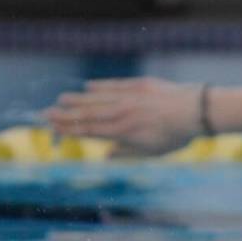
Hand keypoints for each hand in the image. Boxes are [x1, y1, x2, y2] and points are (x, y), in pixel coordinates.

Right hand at [44, 77, 201, 154]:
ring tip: (61, 99)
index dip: (69, 128)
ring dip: (78, 99)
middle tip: (46, 113)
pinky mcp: (140, 85)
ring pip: (97, 98)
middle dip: (65, 114)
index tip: (53, 127)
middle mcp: (122, 113)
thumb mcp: (152, 152)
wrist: (196, 112)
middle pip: (87, 114)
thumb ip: (127, 154)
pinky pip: (114, 84)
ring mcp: (129, 97)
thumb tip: (106, 156)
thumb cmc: (176, 136)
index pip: (89, 130)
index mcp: (123, 132)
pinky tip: (88, 87)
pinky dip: (100, 86)